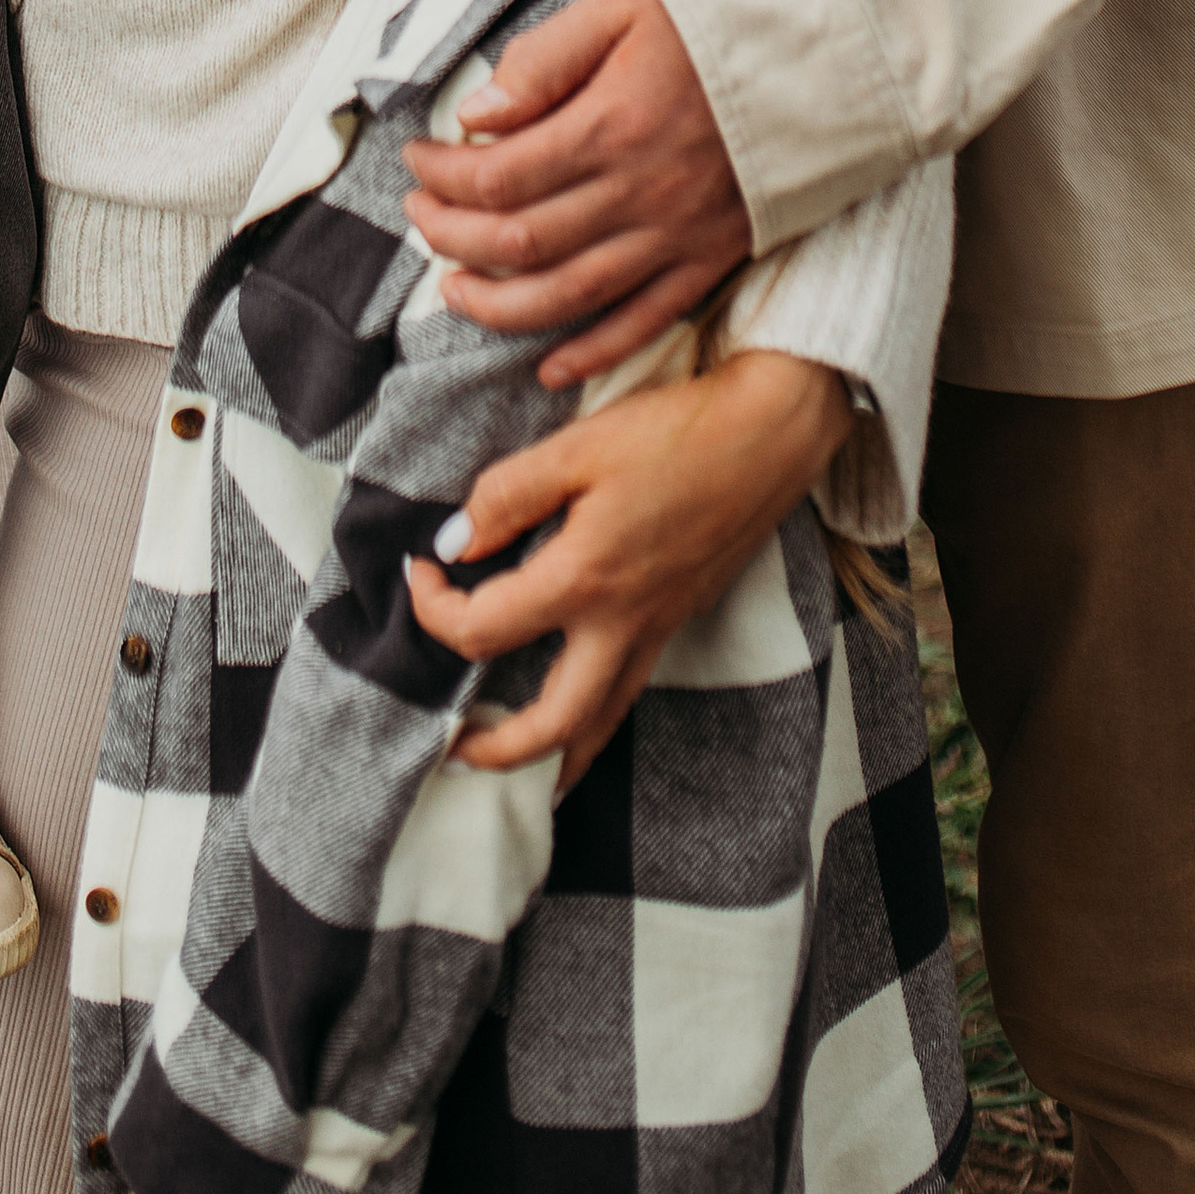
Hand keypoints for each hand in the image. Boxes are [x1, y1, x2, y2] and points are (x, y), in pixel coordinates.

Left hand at [401, 0, 749, 381]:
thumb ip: (548, 57)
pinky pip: (645, 323)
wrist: (837, 44)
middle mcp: (639, 191)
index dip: (442, 174)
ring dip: (499, 304)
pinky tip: (550, 366)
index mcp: (611, 123)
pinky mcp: (715, 258)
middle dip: (452, 236)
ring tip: (454, 291)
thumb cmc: (726, 10)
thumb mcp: (627, 0)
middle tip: (419, 217)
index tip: (416, 159)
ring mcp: (678, 235)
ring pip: (568, 295)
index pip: (497, 172)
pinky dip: (593, 353)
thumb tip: (481, 113)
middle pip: (519, 239)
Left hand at [405, 352, 850, 790]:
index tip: (422, 571)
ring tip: (512, 760)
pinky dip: (593, 716)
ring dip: (551, 754)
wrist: (772, 434)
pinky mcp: (681, 616)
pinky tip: (577, 696)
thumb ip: (507, 496)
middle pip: (551, 726)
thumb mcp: (578, 447)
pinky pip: (629, 689)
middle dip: (496, 751)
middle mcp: (622, 624)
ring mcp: (658, 628)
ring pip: (600, 723)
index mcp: (584, 581)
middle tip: (453, 747)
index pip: (483, 631)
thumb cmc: (677, 433)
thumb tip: (455, 544)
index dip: (434, 610)